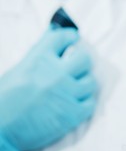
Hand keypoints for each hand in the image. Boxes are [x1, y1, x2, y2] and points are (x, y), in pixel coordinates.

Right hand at [0, 28, 96, 150]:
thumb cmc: (3, 101)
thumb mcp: (19, 70)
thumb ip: (39, 55)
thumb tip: (55, 36)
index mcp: (39, 59)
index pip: (62, 38)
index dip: (70, 36)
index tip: (74, 38)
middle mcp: (56, 73)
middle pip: (84, 59)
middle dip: (82, 62)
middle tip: (77, 67)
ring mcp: (66, 93)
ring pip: (91, 82)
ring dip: (84, 84)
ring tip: (74, 89)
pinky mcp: (73, 114)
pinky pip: (91, 103)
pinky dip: (85, 103)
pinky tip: (76, 104)